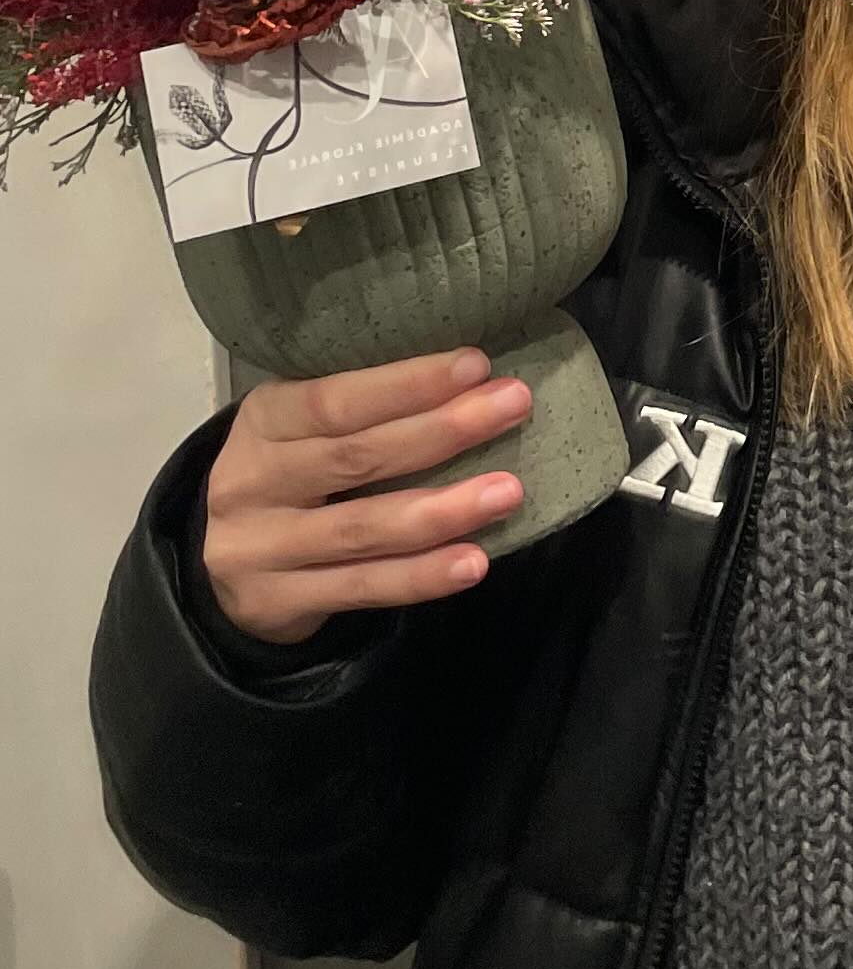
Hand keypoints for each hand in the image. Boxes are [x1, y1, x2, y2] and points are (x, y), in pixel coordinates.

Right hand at [199, 347, 530, 646]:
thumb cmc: (290, 473)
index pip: (334, 400)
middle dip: (442, 430)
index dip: (406, 384)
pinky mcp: (278, 602)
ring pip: (363, 529)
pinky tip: (472, 562)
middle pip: (356, 457)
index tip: (476, 365)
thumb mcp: (301, 428)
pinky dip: (421, 576)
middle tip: (513, 407)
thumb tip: (471, 380)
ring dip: (443, 511)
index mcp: (263, 420)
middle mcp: (253, 481)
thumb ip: (363, 409)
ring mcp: (260, 548)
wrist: (223, 562)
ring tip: (508, 493)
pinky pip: (361, 588)